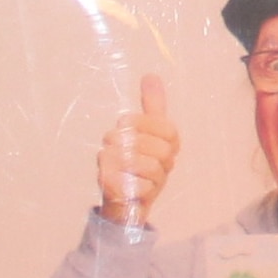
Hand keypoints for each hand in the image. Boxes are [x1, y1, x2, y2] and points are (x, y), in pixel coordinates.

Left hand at [94, 74, 180, 227]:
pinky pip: (129, 186)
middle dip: (126, 140)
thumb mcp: (143, 129)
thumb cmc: (135, 159)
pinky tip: (107, 174)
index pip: (166, 128)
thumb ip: (150, 105)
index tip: (123, 123)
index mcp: (170, 145)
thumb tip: (151, 76)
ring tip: (107, 156)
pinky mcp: (140, 201)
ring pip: (139, 164)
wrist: (125, 199)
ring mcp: (155, 184)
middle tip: (110, 140)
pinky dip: (114, 177)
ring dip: (117, 157)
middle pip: (152, 146)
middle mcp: (167, 165)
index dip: (142, 123)